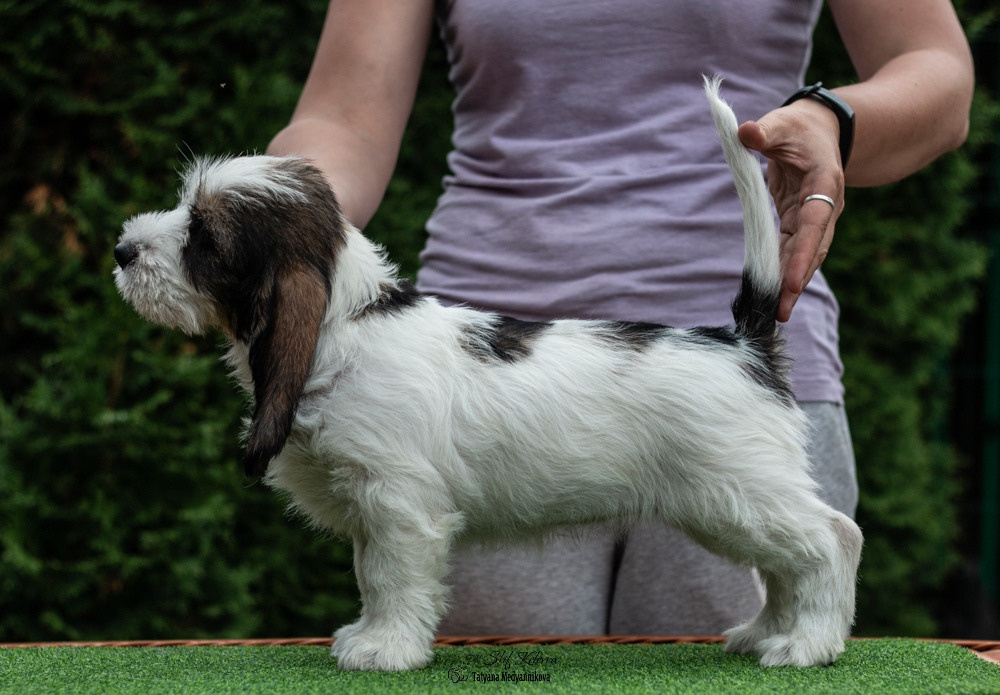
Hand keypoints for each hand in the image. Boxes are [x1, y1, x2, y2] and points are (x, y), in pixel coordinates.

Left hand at [738, 98, 844, 321]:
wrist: (818, 131)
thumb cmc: (798, 127)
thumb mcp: (782, 122)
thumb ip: (765, 130)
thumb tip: (746, 133)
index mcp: (825, 182)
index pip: (814, 224)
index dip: (804, 253)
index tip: (792, 282)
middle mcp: (825, 206)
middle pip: (813, 249)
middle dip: (798, 280)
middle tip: (781, 311)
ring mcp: (815, 218)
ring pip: (804, 256)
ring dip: (790, 283)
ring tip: (777, 312)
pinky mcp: (801, 224)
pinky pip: (792, 251)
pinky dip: (783, 271)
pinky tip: (772, 293)